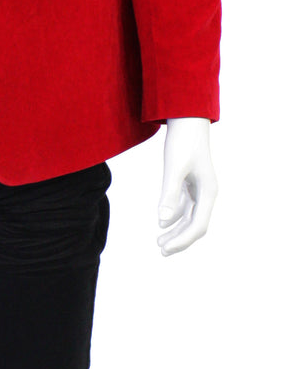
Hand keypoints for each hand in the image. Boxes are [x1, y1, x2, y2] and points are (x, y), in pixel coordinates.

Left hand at [157, 117, 217, 255]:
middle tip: (161, 250)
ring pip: (191, 217)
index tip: (164, 249)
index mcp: (208, 192)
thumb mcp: (174, 168)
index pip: (198, 225)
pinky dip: (175, 217)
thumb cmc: (183, 141)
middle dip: (180, 240)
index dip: (182, 240)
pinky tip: (163, 223)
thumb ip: (169, 194)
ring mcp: (200, 188)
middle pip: (196, 225)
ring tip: (159, 242)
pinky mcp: (191, 182)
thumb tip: (163, 221)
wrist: (187, 118)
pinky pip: (185, 206)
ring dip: (176, 231)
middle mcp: (207, 192)